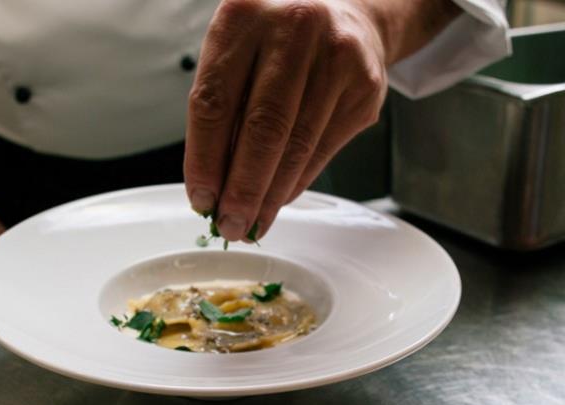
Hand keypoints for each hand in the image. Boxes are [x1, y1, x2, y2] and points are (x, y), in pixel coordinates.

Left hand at [184, 0, 387, 240]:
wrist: (346, 12)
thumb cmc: (276, 40)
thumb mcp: (236, 53)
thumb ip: (221, 110)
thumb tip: (212, 185)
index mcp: (242, 16)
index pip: (214, 102)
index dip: (204, 160)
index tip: (201, 199)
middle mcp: (292, 28)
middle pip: (262, 128)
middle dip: (242, 189)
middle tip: (230, 223)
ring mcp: (335, 56)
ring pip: (297, 145)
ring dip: (270, 195)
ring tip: (253, 221)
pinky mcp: (363, 87)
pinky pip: (323, 149)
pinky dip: (297, 182)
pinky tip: (279, 198)